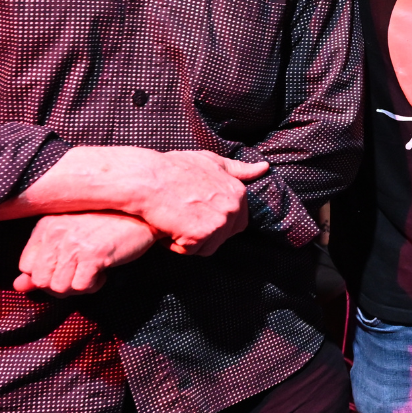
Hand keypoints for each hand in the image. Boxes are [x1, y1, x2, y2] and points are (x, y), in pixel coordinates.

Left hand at [14, 212, 158, 294]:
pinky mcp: (93, 254)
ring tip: (93, 271)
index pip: (26, 266)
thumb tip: (18, 286)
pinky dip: (94, 285)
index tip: (66, 268)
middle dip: (61, 285)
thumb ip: (42, 262)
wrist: (143, 216)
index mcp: (46, 226)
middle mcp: (55, 233)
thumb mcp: (70, 239)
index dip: (46, 274)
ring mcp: (74, 244)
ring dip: (79, 286)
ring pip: (60, 288)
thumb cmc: (107, 225)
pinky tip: (104, 271)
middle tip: (81, 274)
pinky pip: (81, 287)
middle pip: (42, 281)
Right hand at [124, 150, 268, 254]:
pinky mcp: (200, 236)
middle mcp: (233, 208)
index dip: (215, 223)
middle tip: (182, 220)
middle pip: (223, 237)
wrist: (147, 179)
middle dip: (203, 234)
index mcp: (238, 193)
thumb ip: (237, 169)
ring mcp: (218, 222)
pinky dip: (176, 245)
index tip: (196, 216)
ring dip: (189, 241)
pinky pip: (191, 251)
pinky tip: (166, 228)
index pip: (237, 223)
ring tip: (174, 222)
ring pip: (208, 247)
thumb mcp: (210, 161)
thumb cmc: (174, 168)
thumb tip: (264, 168)